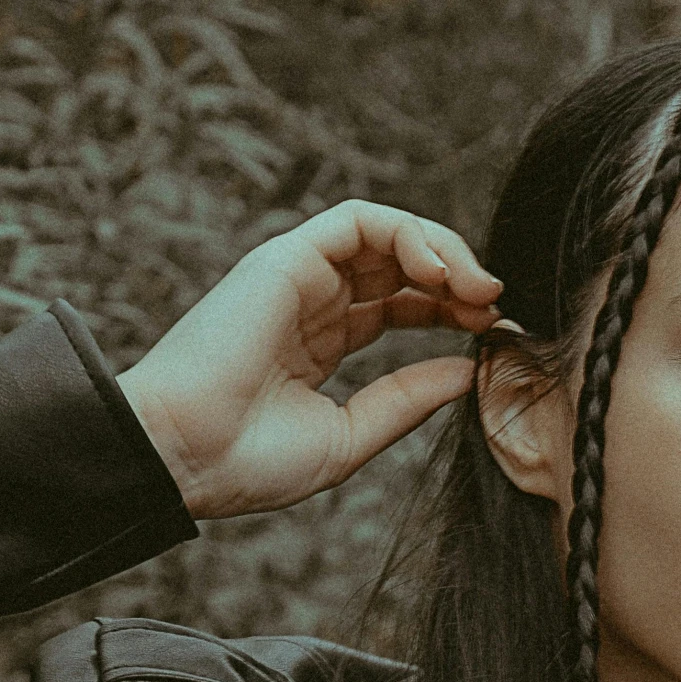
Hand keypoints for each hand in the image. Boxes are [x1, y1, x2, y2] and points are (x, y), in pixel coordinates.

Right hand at [117, 201, 501, 518]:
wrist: (184, 458)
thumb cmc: (249, 462)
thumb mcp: (350, 436)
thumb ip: (406, 400)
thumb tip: (466, 370)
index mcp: (321, 345)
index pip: (401, 306)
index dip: (452, 312)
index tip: (493, 335)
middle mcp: (311, 303)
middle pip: (401, 265)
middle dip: (459, 279)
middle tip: (496, 308)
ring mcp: (298, 277)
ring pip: (387, 233)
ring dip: (443, 250)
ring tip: (477, 289)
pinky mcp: (286, 257)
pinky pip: (359, 220)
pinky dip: (408, 234)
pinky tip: (439, 274)